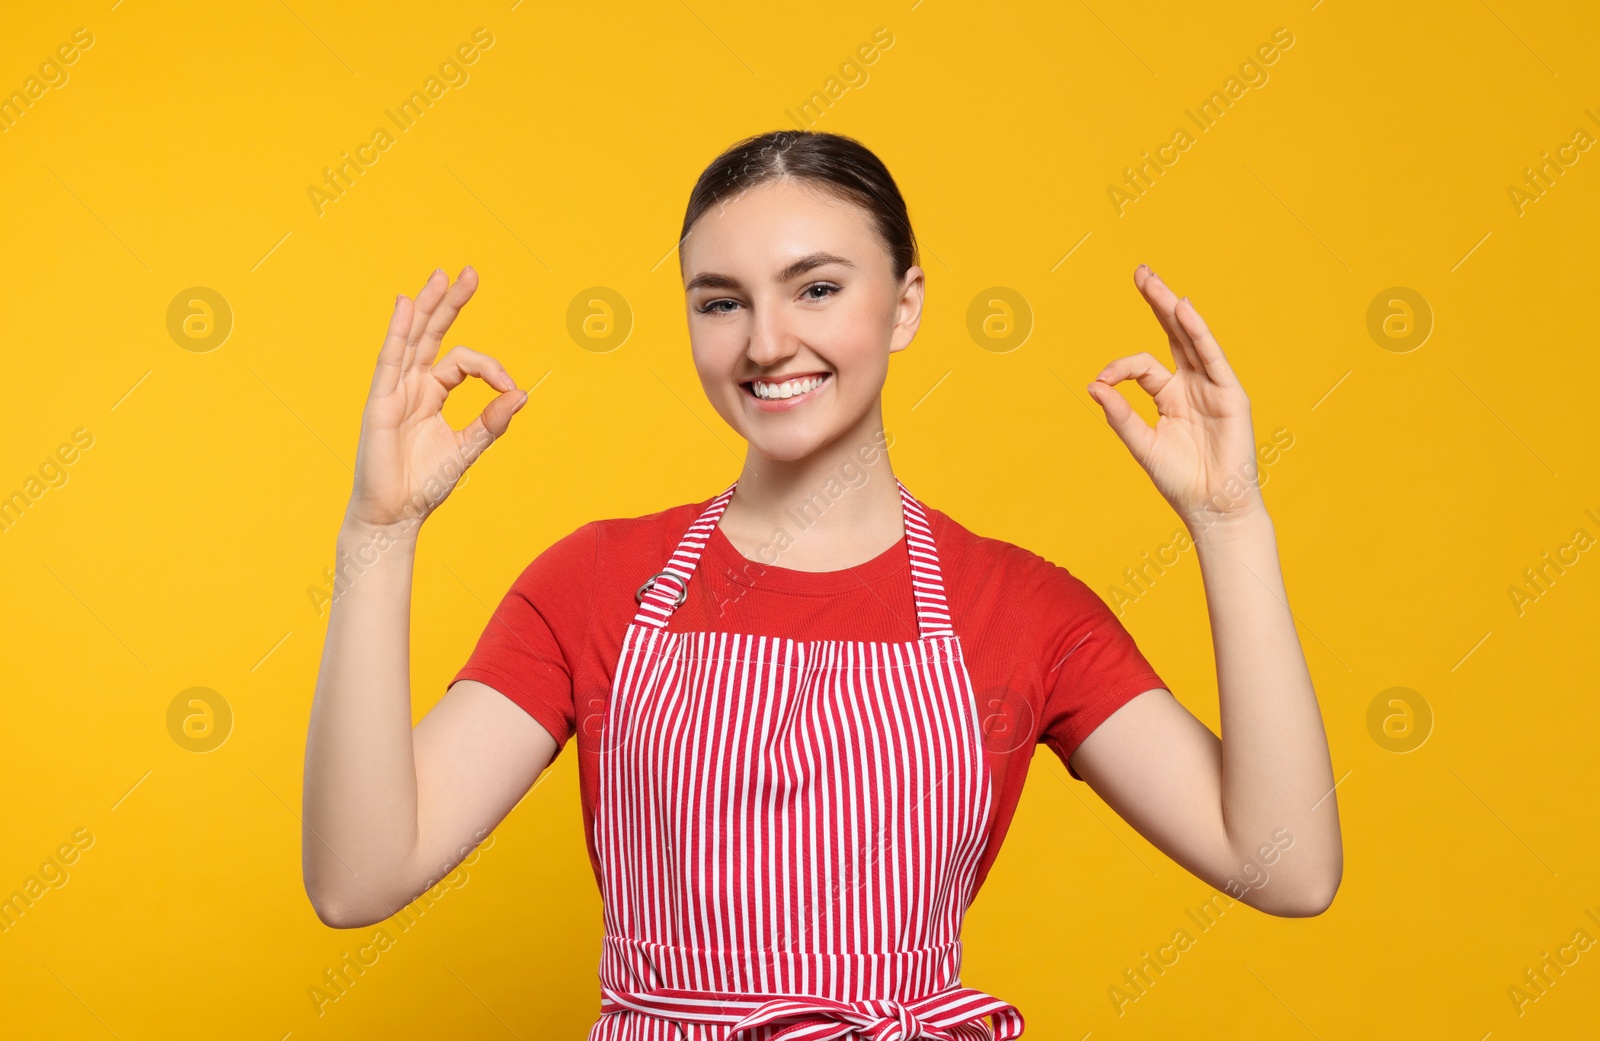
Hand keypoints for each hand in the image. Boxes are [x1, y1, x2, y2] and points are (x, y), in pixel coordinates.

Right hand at [346, 266, 526, 536]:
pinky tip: (406, 306)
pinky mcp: (380, 404)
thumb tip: (522, 394)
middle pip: (432, 334)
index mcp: (432, 394)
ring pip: (411, 339)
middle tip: (470, 272)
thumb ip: (492, 421)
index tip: (512, 389)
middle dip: (450, 303)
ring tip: (442, 275)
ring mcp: (393, 391)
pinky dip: (397, 332)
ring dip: (426, 306)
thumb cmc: (425, 484)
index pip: (462, 362)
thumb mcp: (467, 448)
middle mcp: (411, 385)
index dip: (492, 368)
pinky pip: (389, 361)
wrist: (394, 516)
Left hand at [1087, 265, 1264, 539]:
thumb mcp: (1142, 445)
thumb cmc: (1180, 481)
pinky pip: (1213, 358)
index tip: (1101, 382)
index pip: (1142, 366)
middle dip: (1156, 303)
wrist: (1213, 507)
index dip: (1119, 367)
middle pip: (1172, 335)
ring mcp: (1213, 387)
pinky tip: (1184, 310)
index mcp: (1168, 396)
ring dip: (1173, 309)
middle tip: (1141, 272)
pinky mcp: (1231, 395)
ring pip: (1192, 339)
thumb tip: (1093, 386)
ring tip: (1154, 282)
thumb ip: (1120, 416)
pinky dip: (1198, 334)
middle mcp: (1191, 385)